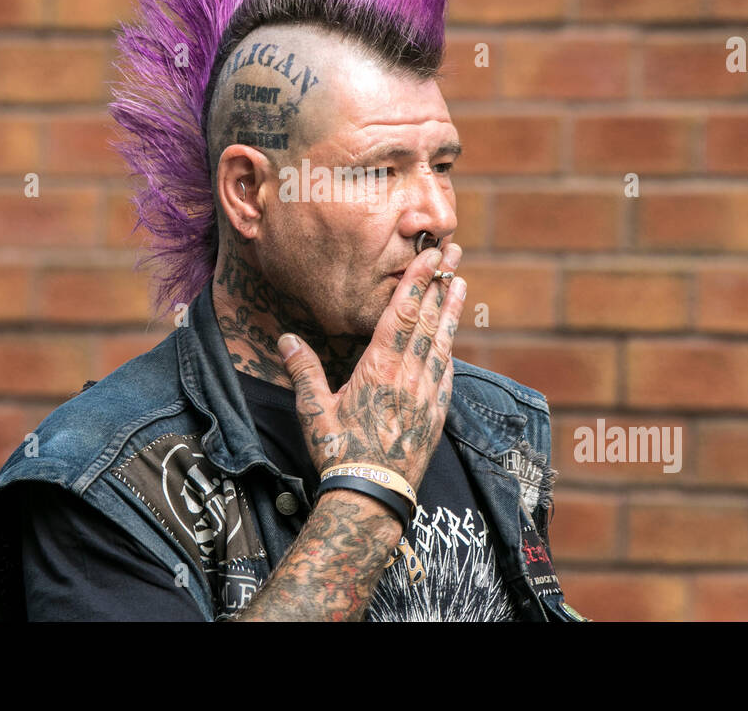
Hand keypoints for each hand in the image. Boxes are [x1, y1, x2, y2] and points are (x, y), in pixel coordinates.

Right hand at [277, 243, 465, 492]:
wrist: (373, 496)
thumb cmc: (339, 453)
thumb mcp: (314, 410)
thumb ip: (303, 370)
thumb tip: (286, 338)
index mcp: (379, 369)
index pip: (403, 313)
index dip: (418, 280)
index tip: (431, 255)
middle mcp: (408, 376)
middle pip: (429, 319)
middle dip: (441, 282)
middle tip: (453, 252)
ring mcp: (427, 394)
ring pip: (443, 342)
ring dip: (452, 310)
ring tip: (462, 283)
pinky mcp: (436, 414)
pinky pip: (447, 372)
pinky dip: (450, 348)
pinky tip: (452, 337)